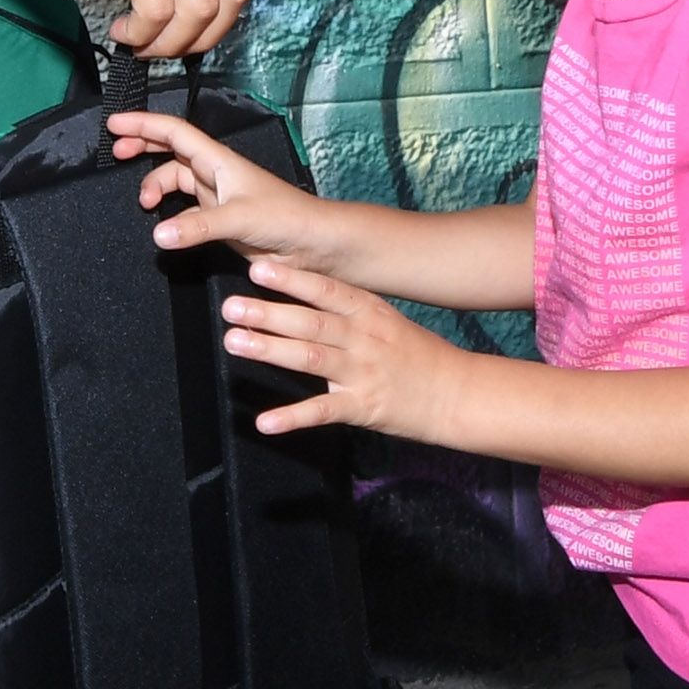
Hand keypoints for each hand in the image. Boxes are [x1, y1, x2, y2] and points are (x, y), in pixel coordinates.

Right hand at [111, 105, 330, 266]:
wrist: (312, 245)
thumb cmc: (287, 218)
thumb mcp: (239, 219)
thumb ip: (198, 226)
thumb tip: (159, 233)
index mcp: (219, 160)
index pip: (175, 132)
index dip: (144, 124)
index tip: (114, 123)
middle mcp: (215, 173)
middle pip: (171, 150)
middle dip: (143, 146)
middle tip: (116, 152)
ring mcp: (217, 196)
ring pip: (176, 180)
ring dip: (156, 186)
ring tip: (145, 204)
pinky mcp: (219, 220)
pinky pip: (185, 211)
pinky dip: (171, 216)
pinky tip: (166, 228)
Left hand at [216, 255, 456, 438]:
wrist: (458, 393)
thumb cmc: (418, 355)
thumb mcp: (387, 319)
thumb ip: (348, 309)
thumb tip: (303, 293)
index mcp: (370, 312)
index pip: (326, 290)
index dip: (291, 279)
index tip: (257, 267)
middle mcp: (364, 338)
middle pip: (310, 322)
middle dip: (268, 313)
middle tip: (231, 306)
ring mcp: (363, 373)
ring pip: (311, 358)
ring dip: (271, 349)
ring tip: (235, 342)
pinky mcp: (363, 407)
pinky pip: (323, 411)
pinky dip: (292, 417)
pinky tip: (263, 421)